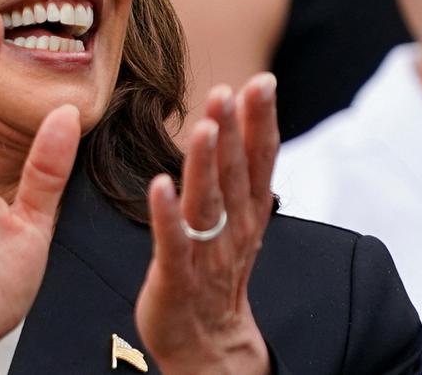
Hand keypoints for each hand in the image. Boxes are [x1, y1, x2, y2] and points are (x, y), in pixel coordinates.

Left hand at [135, 74, 278, 374]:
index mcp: (247, 210)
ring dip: (205, 163)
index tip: (261, 82)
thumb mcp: (236, 218)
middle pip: (234, 172)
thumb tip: (241, 120)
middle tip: (228, 90)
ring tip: (204, 127)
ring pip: (208, 201)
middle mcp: (233, 227)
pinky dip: (167, 215)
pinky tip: (160, 185)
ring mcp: (206, 251)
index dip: (260, 121)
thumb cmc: (214, 270)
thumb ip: (238, 172)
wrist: (208, 341)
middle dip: (232, 129)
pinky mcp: (176, 275)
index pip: (259, 159)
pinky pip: (173, 242)